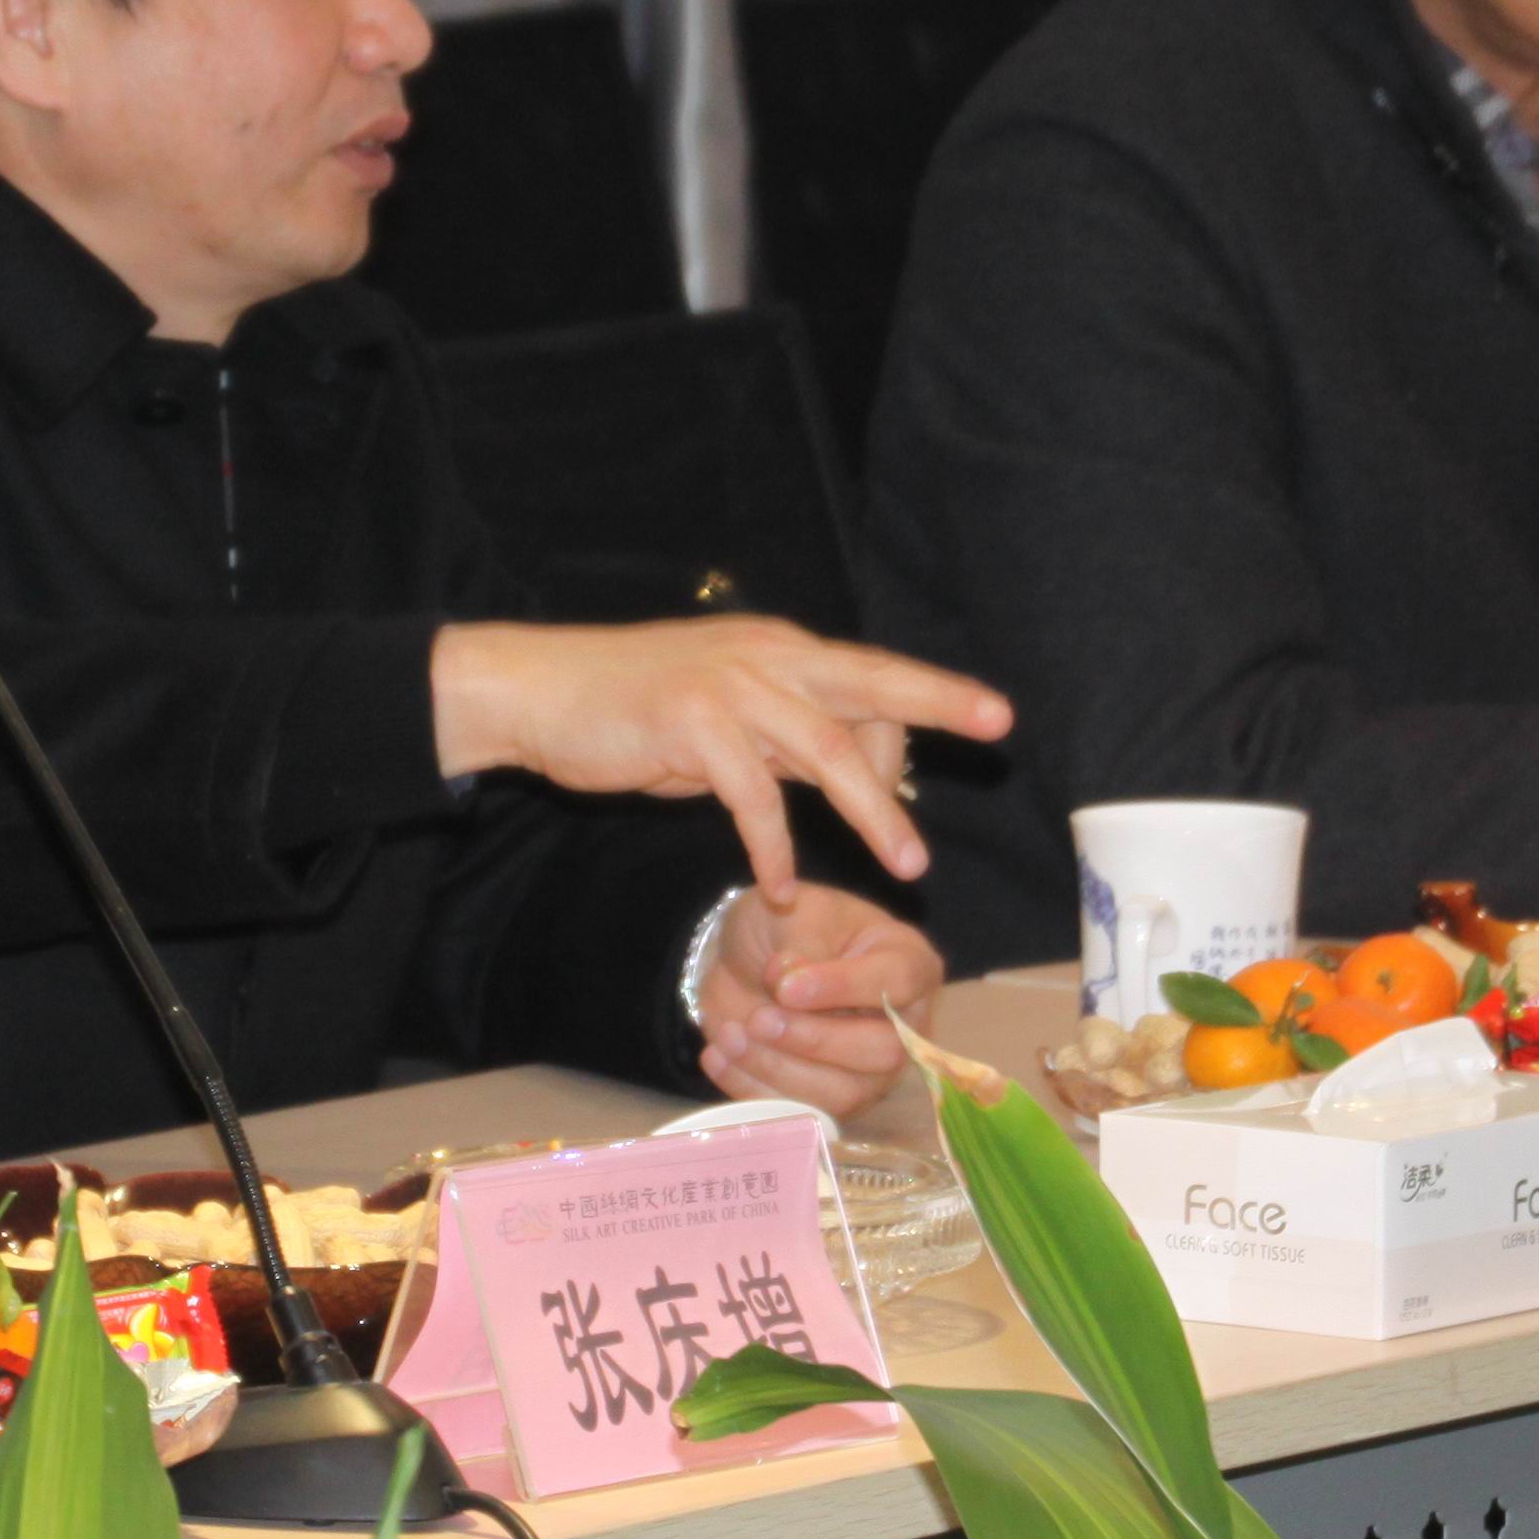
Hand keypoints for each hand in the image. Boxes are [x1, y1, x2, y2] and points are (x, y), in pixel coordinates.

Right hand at [431, 616, 1012, 894]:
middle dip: (938, 700)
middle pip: (869, 682)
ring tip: (908, 867)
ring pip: (824, 750)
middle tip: (998, 720)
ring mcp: (728, 686)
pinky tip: (784, 889)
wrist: (541, 691)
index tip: (962, 740)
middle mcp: (764, 655)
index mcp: (778, 649)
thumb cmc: (629, 707)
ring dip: (873, 813)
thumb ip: (779, 736)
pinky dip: (775, 847)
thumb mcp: (721, 712)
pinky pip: (752, 796)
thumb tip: (836, 769)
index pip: (867, 679)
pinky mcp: (690, 724)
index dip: (914, 716)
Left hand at [692, 881, 946, 1112]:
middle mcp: (903, 1024)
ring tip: (730, 1036)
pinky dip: (754, 1089)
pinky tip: (719, 1057)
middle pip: (882, 1051)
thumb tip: (789, 978)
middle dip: (813, 1040)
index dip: (842, 988)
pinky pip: (803, 1112)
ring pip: (843, 1093)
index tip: (786, 986)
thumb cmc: (790, 926)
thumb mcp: (794, 911)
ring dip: (779, 1069)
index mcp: (908, 962)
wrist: (754, 959)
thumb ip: (800, 939)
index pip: (897, 981)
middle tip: (759, 1019)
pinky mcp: (833, 1100)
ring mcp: (872, 1071)